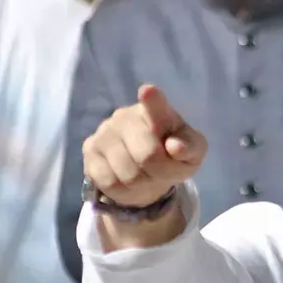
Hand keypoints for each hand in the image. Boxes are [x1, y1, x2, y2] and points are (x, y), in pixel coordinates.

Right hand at [83, 84, 207, 207]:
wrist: (146, 173)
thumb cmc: (172, 156)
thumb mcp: (192, 153)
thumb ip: (191, 147)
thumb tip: (175, 147)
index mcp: (157, 111)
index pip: (154, 104)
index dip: (152, 100)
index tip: (148, 92)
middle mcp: (126, 115)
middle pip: (147, 155)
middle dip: (159, 172)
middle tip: (161, 171)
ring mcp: (105, 131)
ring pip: (127, 173)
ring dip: (142, 183)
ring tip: (145, 176)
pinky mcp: (90, 149)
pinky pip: (108, 181)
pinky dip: (123, 190)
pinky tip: (126, 180)